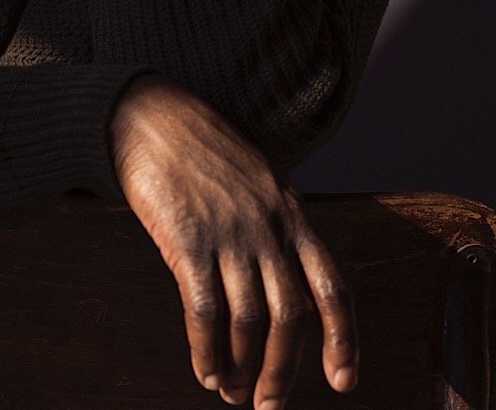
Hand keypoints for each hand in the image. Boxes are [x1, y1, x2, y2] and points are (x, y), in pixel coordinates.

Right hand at [110, 75, 357, 408]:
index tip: (344, 381)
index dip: (343, 339)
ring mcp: (227, 232)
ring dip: (242, 367)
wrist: (151, 114)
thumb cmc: (200, 147)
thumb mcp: (256, 179)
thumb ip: (277, 227)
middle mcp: (266, 226)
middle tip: (267, 403)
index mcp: (290, 212)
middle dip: (283, 371)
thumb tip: (292, 290)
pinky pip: (203, 309)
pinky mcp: (186, 238)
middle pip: (290, 316)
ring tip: (231, 392)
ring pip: (248, 320)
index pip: (331, 286)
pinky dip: (206, 349)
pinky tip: (204, 368)